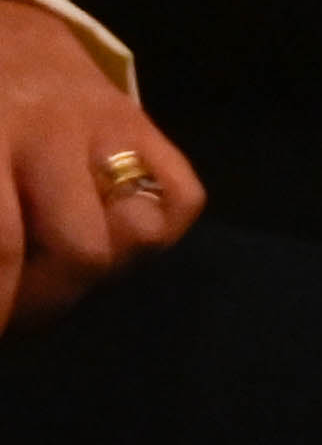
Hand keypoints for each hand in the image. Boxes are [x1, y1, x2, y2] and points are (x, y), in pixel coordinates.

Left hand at [0, 1, 191, 331]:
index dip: (0, 304)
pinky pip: (180, 199)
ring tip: (53, 277)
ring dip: (93, 274)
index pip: (2, 245)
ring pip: (135, 234)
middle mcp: (51, 132)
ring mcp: (109, 126)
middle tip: (13, 320)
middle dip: (43, 306)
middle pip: (79, 251)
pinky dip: (151, 233)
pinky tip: (106, 235)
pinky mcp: (146, 124)